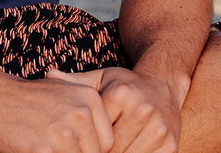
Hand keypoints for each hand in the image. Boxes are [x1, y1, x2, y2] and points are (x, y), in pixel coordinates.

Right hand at [0, 70, 114, 152]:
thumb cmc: (30, 100)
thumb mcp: (66, 94)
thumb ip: (87, 117)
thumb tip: (105, 147)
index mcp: (90, 99)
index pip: (107, 142)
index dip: (92, 151)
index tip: (77, 148)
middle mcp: (80, 114)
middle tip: (58, 148)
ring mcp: (62, 132)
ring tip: (48, 148)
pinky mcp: (43, 150)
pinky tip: (38, 151)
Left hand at [48, 68, 181, 152]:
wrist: (163, 84)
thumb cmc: (125, 86)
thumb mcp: (100, 80)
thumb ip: (74, 82)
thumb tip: (48, 75)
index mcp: (120, 94)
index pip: (94, 132)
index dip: (85, 143)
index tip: (77, 146)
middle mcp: (142, 109)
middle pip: (110, 149)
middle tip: (88, 150)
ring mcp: (159, 129)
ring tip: (103, 152)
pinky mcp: (171, 145)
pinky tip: (124, 152)